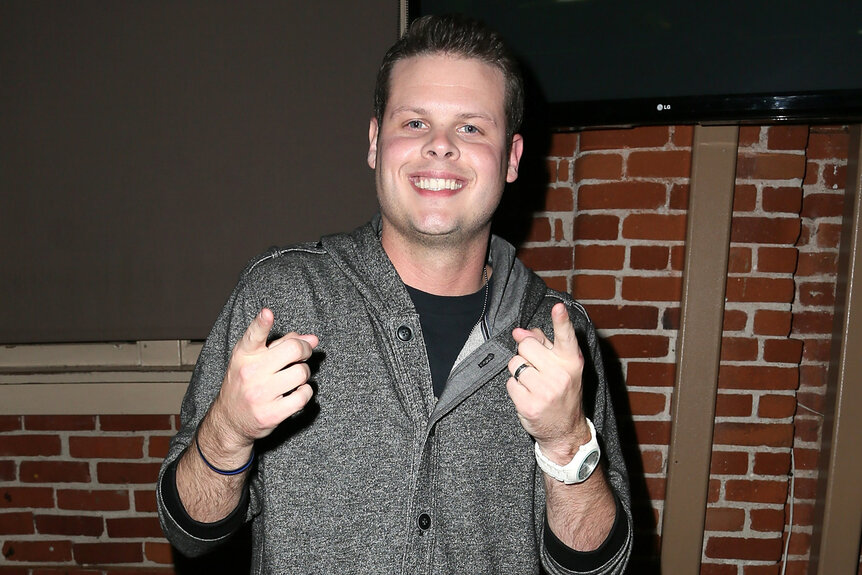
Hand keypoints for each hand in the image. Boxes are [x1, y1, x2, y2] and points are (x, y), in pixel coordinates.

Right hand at [212, 308, 318, 449]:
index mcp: (244, 355)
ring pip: (301, 373)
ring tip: (294, 377)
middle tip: (303, 355)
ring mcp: (260, 394)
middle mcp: (250, 372)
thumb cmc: (246, 384)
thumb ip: (281, 344)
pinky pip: (303, 396)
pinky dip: (305, 392)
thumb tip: (311, 339)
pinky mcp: (271, 413)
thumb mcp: (255, 360)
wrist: (230, 420)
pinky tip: (296, 392)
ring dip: (304, 374)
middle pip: (293, 350)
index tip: (267, 313)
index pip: (253, 335)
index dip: (261, 323)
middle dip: (305, 350)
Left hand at [507, 302, 587, 459]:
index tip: (558, 307)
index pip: (566, 337)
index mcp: (571, 362)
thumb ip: (544, 345)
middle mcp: (560, 375)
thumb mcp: (562, 367)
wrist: (565, 430)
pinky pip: (509, 383)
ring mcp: (545, 391)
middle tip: (536, 368)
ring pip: (514, 364)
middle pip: (526, 346)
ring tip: (532, 383)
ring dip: (518, 371)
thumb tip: (520, 331)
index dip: (561, 321)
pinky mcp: (529, 405)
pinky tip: (527, 395)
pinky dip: (515, 387)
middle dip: (526, 354)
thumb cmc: (563, 393)